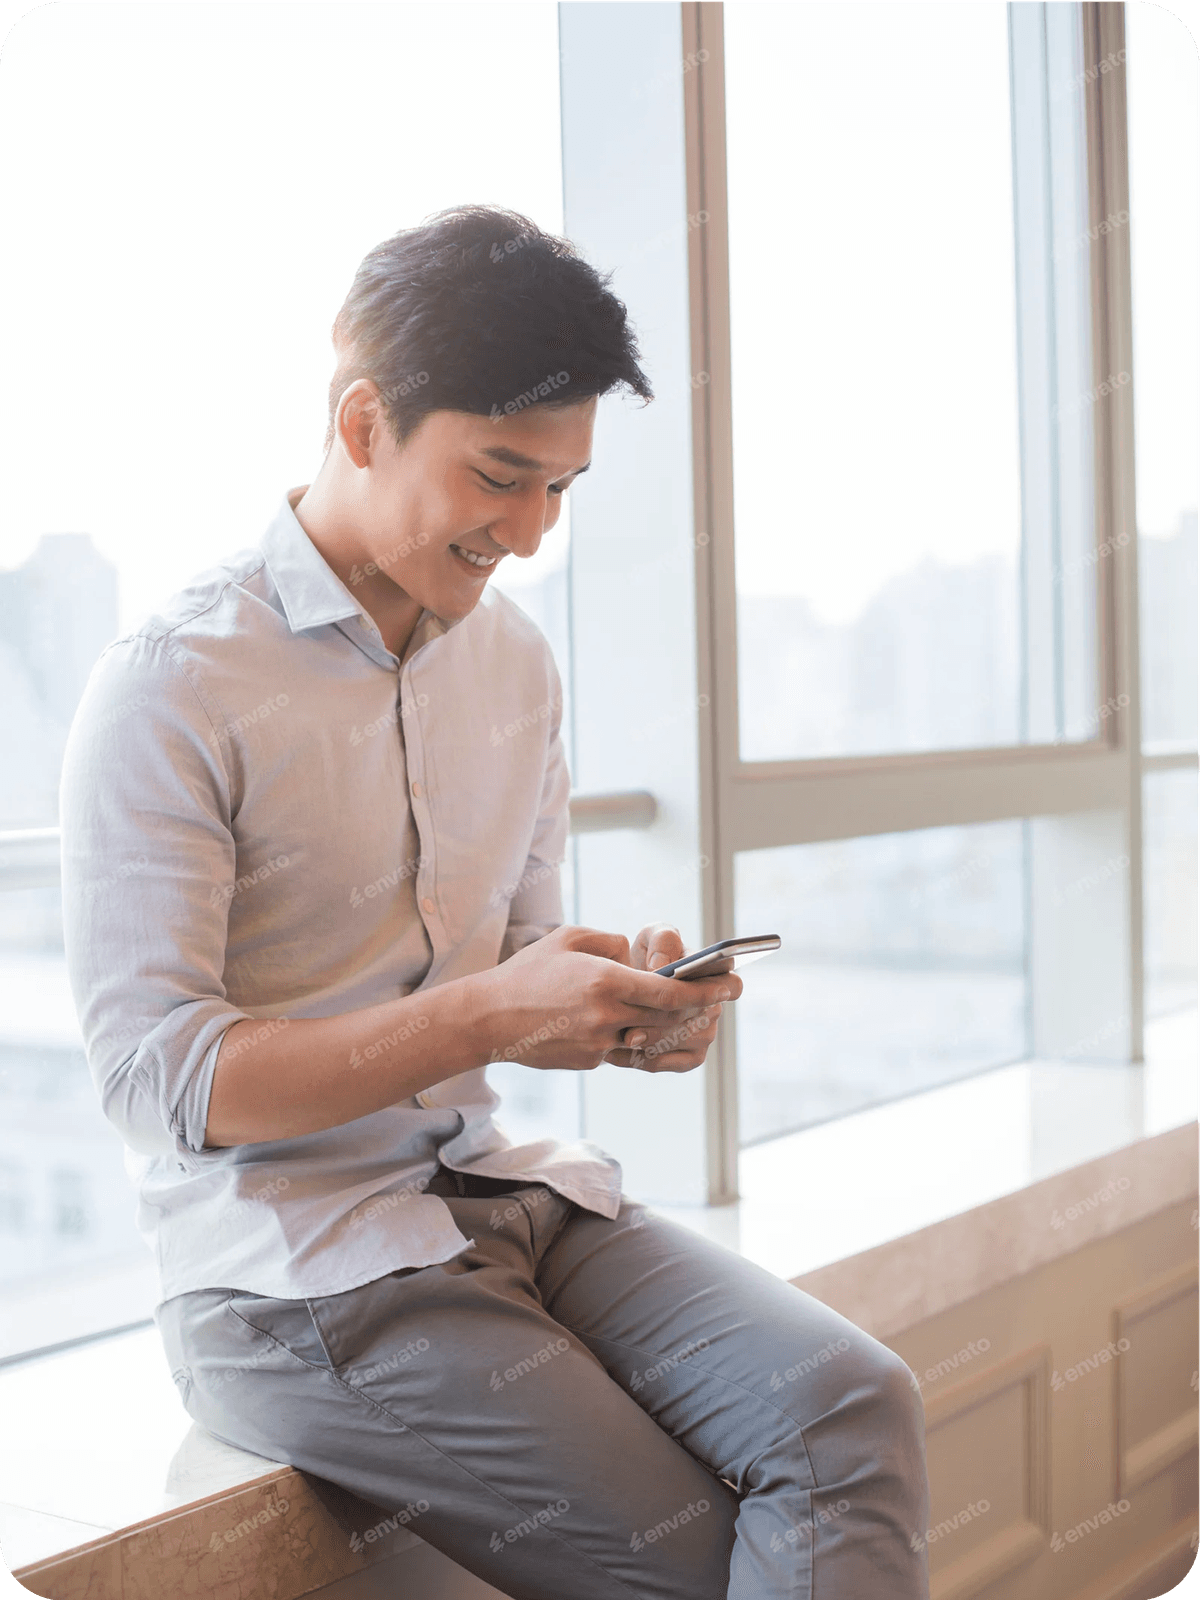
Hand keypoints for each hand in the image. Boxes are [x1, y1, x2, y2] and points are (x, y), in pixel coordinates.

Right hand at [476, 924, 739, 1074]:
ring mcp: (598, 1044)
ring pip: (647, 1035)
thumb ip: (610, 942)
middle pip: (667, 1016)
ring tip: (671, 1009)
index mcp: (605, 981)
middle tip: (718, 1000)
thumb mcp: (569, 939)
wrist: (488, 1020)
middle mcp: (606, 1015)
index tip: (731, 987)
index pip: (669, 990)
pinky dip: (626, 1033)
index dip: (705, 990)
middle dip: (696, 1008)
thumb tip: (636, 955)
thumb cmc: (527, 973)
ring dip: (663, 1023)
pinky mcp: (589, 1062)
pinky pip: (620, 1047)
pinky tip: (615, 1021)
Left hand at [608, 922, 736, 1072]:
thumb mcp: (654, 937)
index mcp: (717, 977)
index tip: (682, 988)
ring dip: (652, 1040)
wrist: (629, 986)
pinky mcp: (688, 1057)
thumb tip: (662, 967)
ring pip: (682, 1042)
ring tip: (622, 1036)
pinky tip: (616, 1052)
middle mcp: (715, 1007)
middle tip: (635, 1023)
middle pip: (698, 1018)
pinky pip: (668, 1063)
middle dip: (665, 1019)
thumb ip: (663, 941)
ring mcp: (704, 1035)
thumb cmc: (649, 955)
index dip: (715, 989)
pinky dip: (641, 1059)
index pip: (732, 986)